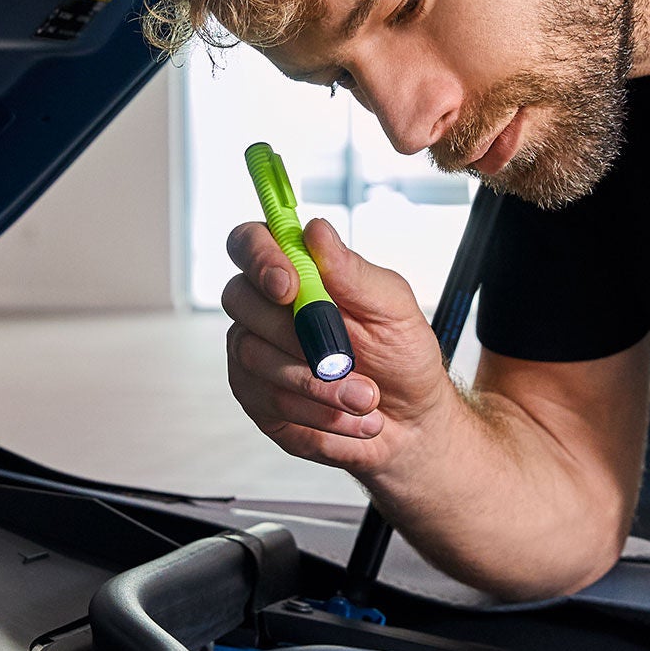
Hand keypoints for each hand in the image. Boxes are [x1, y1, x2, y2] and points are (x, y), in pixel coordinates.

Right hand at [221, 217, 449, 470]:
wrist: (409, 420)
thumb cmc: (400, 355)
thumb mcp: (391, 309)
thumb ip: (352, 272)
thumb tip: (316, 230)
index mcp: (299, 271)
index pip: (251, 241)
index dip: (259, 257)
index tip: (289, 286)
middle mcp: (267, 307)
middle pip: (239, 298)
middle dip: (292, 332)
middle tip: (343, 358)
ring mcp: (255, 352)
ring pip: (255, 355)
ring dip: (318, 381)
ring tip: (366, 397)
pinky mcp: (256, 396)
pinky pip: (268, 398)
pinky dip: (315, 410)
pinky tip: (348, 415)